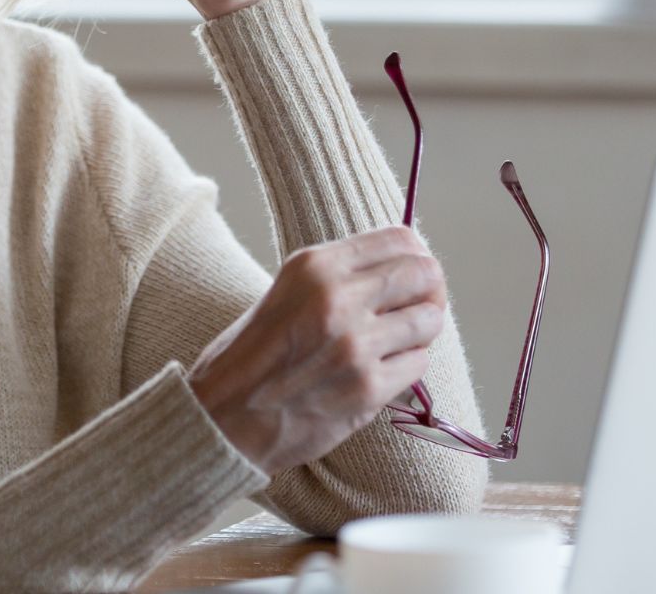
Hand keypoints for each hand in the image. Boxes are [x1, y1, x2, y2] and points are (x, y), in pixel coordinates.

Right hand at [186, 226, 448, 475]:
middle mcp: (337, 298)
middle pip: (424, 274)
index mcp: (315, 266)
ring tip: (399, 340)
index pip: (400, 239)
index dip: (416, 255)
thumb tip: (405, 265)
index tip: (414, 273)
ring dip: (421, 330)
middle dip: (429, 290)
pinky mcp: (367, 388)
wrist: (225, 417)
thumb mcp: (290, 290)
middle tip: (418, 305)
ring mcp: (355, 345)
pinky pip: (418, 364)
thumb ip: (342, 275)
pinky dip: (408, 366)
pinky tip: (382, 370)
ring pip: (429, 320)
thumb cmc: (255, 354)